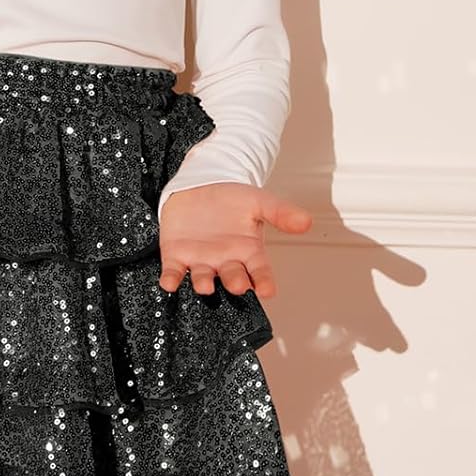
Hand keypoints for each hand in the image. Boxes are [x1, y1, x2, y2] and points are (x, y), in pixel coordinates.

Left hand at [158, 181, 312, 298]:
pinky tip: (169, 283)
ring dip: (203, 283)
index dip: (264, 282)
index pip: (260, 271)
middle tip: (237, 285)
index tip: (267, 290)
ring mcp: (201, 261)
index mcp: (248, 251)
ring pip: (203, 277)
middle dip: (235, 282)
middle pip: (232, 277)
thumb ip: (280, 212)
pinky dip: (171, 278)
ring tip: (205, 285)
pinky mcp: (176, 256)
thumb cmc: (230, 199)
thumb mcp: (258, 201)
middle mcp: (226, 261)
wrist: (199, 185)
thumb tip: (306, 221)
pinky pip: (174, 271)